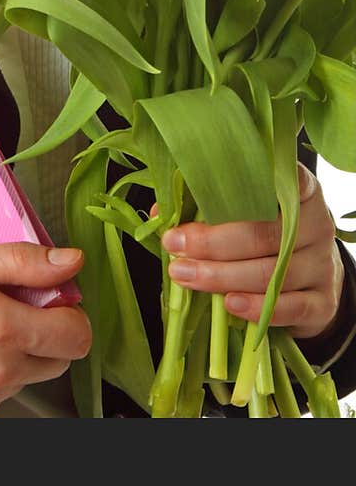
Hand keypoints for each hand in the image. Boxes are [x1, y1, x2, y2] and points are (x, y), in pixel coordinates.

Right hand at [0, 242, 91, 417]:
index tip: (47, 299)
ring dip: (10, 356)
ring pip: (23, 379)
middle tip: (4, 309)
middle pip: (56, 361)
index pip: (76, 336)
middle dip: (42, 333)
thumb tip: (70, 262)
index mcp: (0, 328)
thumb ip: (23, 262)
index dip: (67, 312)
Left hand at [160, 163, 343, 340]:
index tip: (199, 191)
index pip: (278, 178)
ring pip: (273, 272)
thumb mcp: (246, 212)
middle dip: (213, 242)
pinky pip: (291, 307)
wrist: (313, 279)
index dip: (238, 187)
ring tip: (185, 276)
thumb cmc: (268, 233)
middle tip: (175, 246)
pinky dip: (257, 307)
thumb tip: (162, 212)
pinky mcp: (324, 301)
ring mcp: (323, 264)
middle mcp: (316, 223)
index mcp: (298, 190)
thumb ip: (208, 206)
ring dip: (224, 276)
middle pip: (264, 233)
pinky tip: (229, 304)